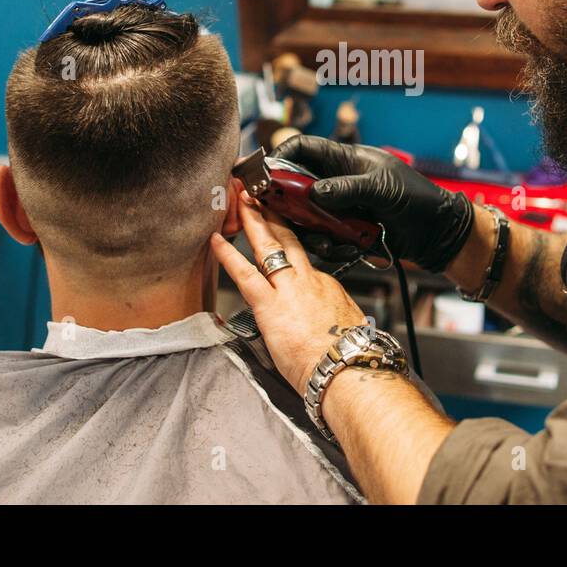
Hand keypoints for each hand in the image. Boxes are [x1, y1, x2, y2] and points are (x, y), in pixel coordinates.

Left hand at [211, 196, 366, 393]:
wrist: (349, 369)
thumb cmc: (350, 359)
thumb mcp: (348, 328)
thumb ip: (332, 319)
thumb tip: (326, 324)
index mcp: (327, 287)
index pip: (304, 266)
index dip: (291, 255)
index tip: (284, 243)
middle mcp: (309, 280)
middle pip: (289, 240)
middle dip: (274, 216)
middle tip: (261, 196)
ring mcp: (289, 289)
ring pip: (269, 246)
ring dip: (254, 222)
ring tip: (242, 203)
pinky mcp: (270, 305)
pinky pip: (245, 274)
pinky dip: (228, 256)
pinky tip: (216, 241)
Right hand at [269, 135, 474, 271]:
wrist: (439, 232)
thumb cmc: (417, 198)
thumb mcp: (381, 188)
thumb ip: (346, 189)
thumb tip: (313, 193)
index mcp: (345, 160)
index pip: (303, 149)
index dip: (281, 157)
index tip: (264, 175)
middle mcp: (338, 182)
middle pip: (297, 187)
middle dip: (289, 204)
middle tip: (282, 218)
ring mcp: (341, 208)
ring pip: (307, 217)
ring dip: (312, 232)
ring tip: (328, 242)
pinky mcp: (347, 232)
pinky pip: (325, 239)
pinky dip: (330, 247)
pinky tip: (347, 251)